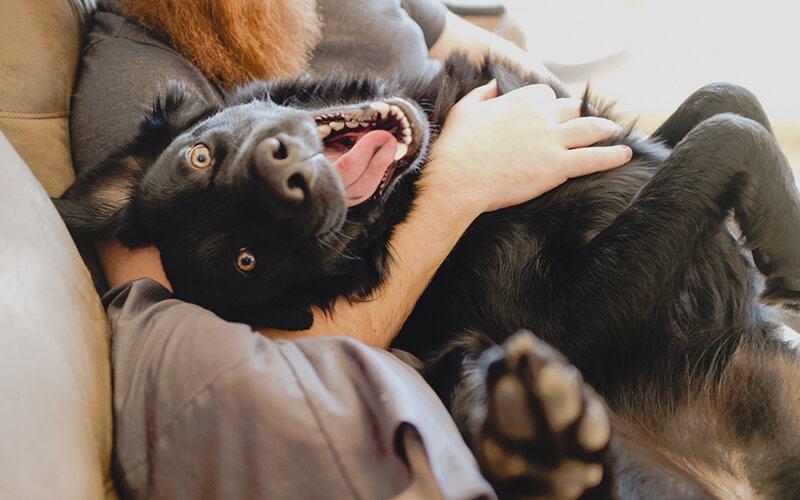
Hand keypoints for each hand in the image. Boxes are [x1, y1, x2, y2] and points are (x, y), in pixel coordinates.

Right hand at [426, 80, 631, 214]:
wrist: (458, 179)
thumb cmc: (457, 148)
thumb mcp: (463, 111)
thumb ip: (481, 95)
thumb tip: (493, 85)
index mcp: (518, 102)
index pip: (545, 95)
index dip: (550, 105)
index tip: (552, 112)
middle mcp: (540, 116)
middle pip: (571, 108)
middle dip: (580, 113)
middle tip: (589, 121)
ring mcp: (552, 141)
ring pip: (589, 127)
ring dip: (605, 128)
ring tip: (615, 132)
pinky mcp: (558, 166)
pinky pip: (593, 158)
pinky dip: (612, 155)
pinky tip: (624, 154)